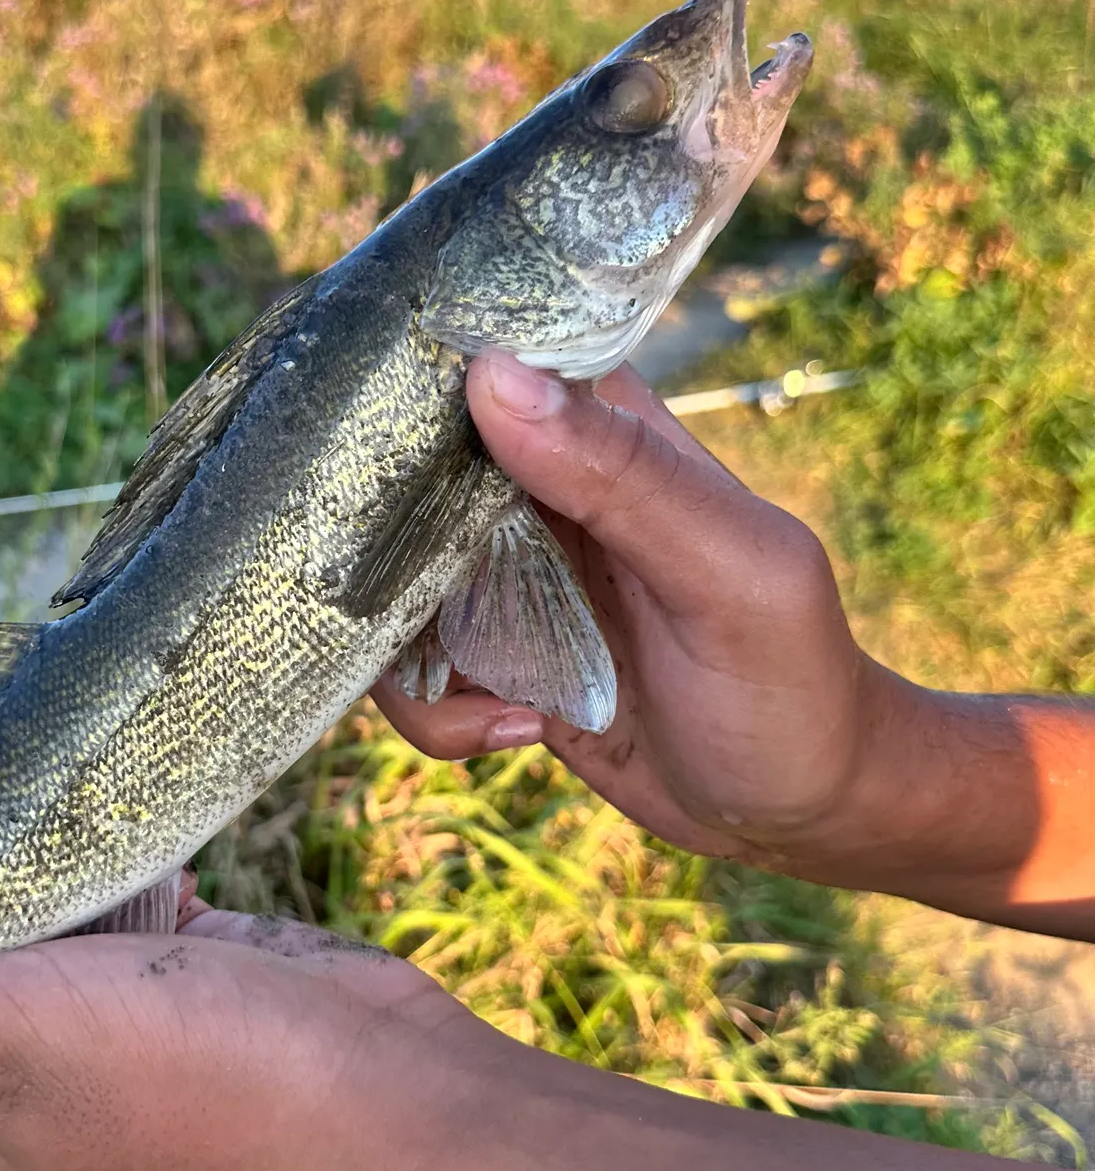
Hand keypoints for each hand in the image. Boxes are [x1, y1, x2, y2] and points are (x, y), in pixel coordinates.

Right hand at [375, 352, 898, 873]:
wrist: (799, 810)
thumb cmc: (794, 683)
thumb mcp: (733, 578)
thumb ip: (628, 477)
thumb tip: (491, 378)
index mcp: (599, 421)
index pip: (473, 359)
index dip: (402, 395)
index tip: (372, 466)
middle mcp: (533, 478)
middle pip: (394, 472)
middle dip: (382, 553)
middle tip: (444, 617)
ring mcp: (500, 565)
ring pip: (382, 575)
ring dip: (411, 655)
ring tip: (506, 703)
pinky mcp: (485, 644)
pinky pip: (404, 659)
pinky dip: (435, 709)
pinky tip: (516, 729)